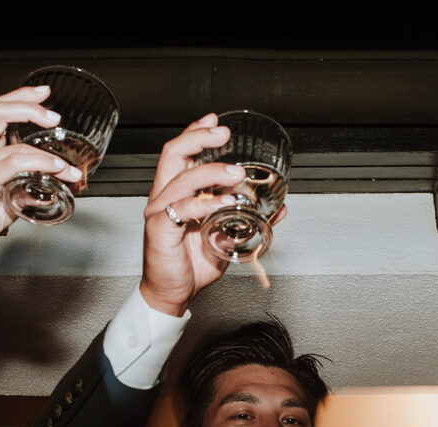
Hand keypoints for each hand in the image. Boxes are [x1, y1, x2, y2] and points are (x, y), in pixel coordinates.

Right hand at [0, 85, 85, 259]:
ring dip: (49, 156)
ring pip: (17, 147)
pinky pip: (14, 164)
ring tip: (67, 168)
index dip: (21, 97)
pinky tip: (53, 169)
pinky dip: (39, 164)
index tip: (42, 93)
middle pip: (0, 111)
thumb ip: (27, 189)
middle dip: (31, 108)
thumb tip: (50, 188)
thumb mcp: (6, 198)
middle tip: (54, 118)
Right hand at [139, 114, 287, 316]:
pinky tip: (226, 203)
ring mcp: (159, 212)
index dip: (195, 132)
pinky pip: (183, 209)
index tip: (215, 121)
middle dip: (199, 137)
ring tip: (236, 172)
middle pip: (173, 154)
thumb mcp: (227, 238)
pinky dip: (207, 204)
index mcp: (176, 193)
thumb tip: (278, 209)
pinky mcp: (159, 229)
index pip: (180, 153)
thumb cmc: (191, 265)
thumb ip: (248, 221)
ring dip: (211, 171)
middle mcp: (164, 197)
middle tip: (223, 133)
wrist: (173, 294)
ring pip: (182, 178)